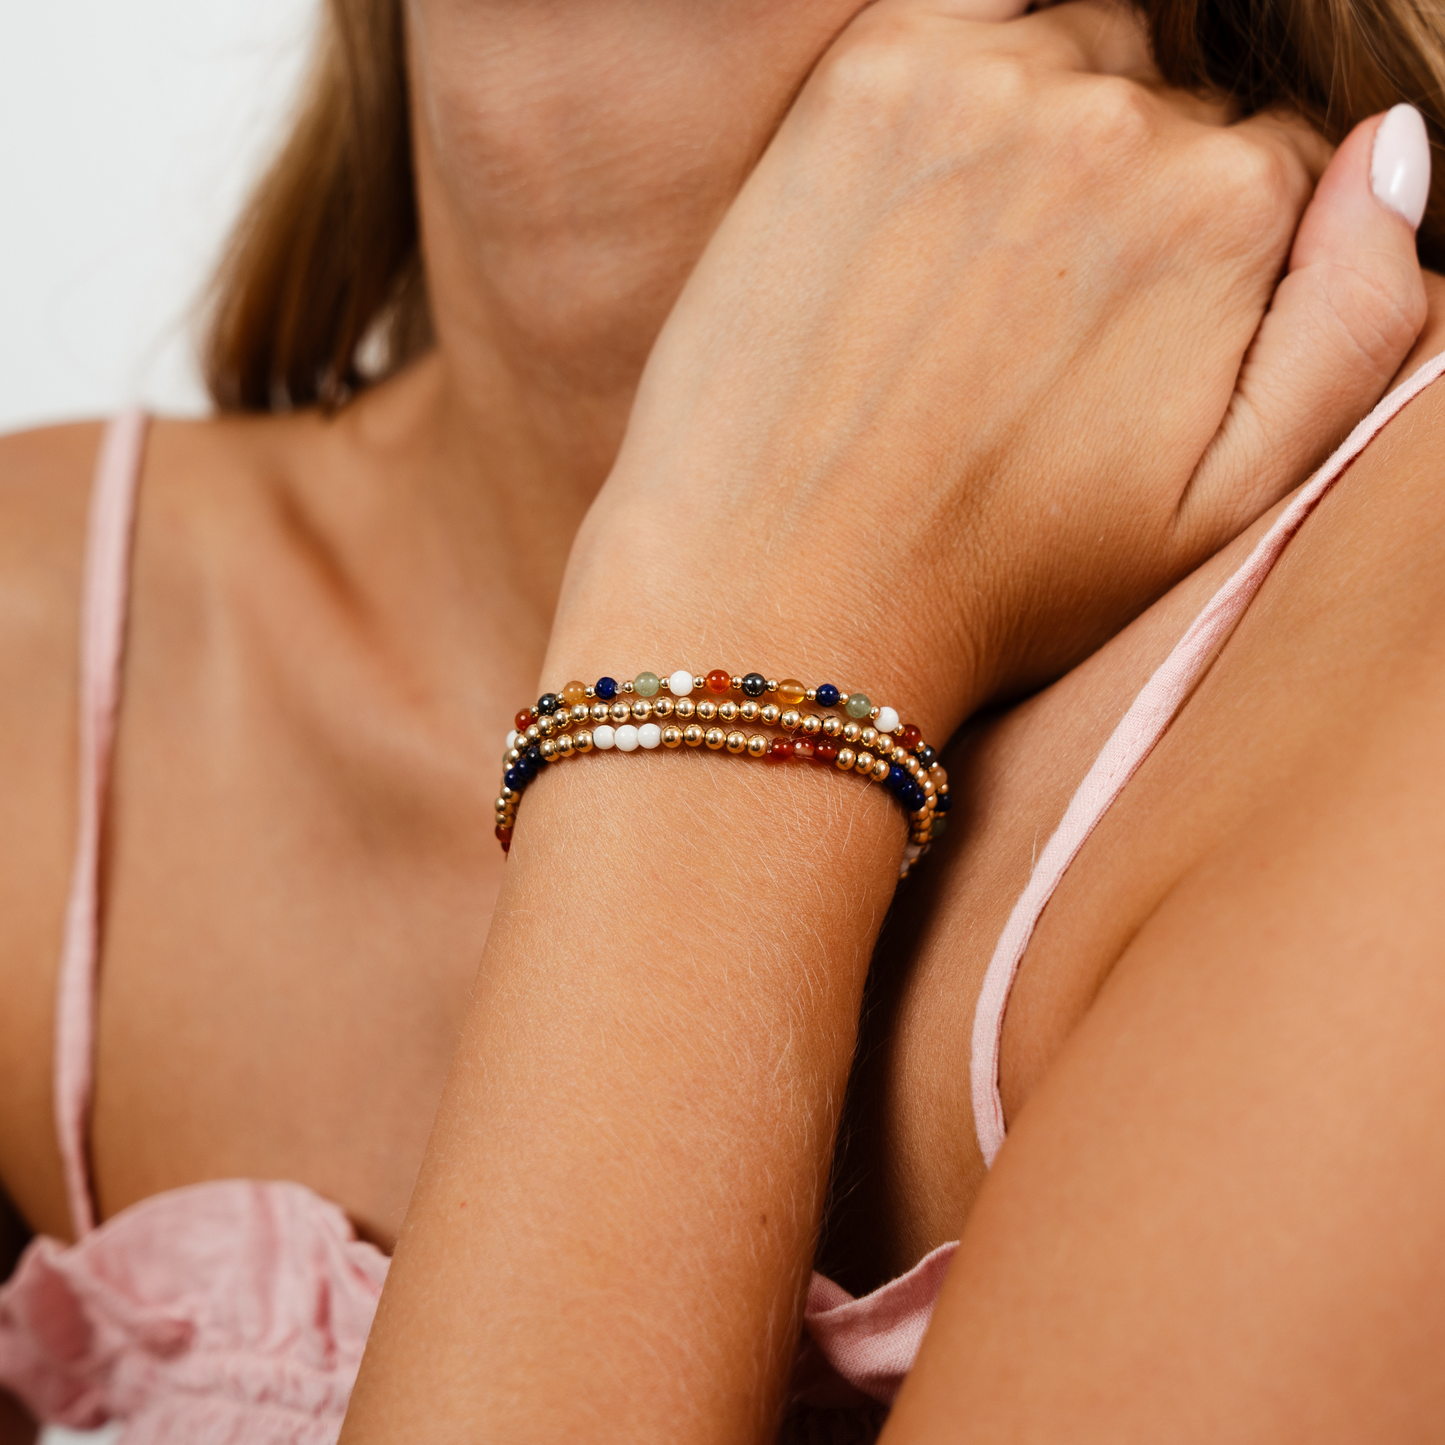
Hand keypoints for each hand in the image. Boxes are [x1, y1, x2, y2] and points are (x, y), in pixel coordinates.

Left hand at [547, 0, 1425, 741]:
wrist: (788, 593)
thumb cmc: (1002, 576)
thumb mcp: (1224, 506)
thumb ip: (1353, 326)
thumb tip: (1397, 156)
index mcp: (1226, 214)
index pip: (1268, 168)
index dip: (1208, 254)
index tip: (1123, 338)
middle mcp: (1117, 123)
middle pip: (1168, 104)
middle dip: (1127, 192)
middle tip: (1037, 319)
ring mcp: (980, 88)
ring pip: (1070, 52)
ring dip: (1044, 133)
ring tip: (971, 273)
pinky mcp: (863, 82)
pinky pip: (965, 14)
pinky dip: (970, 68)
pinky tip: (934, 183)